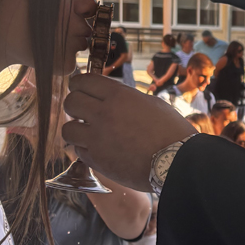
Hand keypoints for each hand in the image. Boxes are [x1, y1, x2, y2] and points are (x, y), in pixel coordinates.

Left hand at [62, 73, 193, 190]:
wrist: (177, 163)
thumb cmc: (171, 132)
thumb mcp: (151, 104)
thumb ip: (127, 99)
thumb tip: (112, 98)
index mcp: (119, 96)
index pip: (83, 81)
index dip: (79, 84)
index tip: (80, 88)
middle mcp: (104, 114)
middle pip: (70, 102)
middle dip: (75, 105)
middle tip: (83, 111)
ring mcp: (98, 138)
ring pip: (68, 129)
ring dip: (76, 129)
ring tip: (87, 133)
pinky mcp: (97, 160)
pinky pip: (78, 151)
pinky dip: (85, 149)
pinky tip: (98, 149)